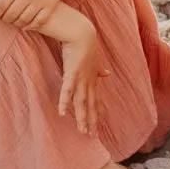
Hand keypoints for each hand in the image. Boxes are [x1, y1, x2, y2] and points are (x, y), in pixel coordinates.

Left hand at [0, 0, 68, 29]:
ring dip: (17, 24)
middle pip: (11, 14)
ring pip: (24, 20)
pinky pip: (39, 21)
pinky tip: (25, 26)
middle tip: (5, 19)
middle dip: (5, 19)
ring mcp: (40, 1)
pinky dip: (31, 26)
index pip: (2, 4)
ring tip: (14, 21)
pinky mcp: (50, 5)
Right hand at [56, 14, 105, 134]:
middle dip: (91, 120)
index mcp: (93, 79)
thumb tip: (107, 73)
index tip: (99, 124)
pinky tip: (62, 112)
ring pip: (81, 102)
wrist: (82, 33)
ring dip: (81, 117)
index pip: (96, 99)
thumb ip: (99, 69)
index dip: (97, 112)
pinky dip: (65, 101)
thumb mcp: (94, 59)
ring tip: (82, 131)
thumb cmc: (86, 44)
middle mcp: (88, 81)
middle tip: (92, 135)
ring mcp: (81, 78)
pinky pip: (67, 90)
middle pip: (90, 105)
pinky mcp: (72, 73)